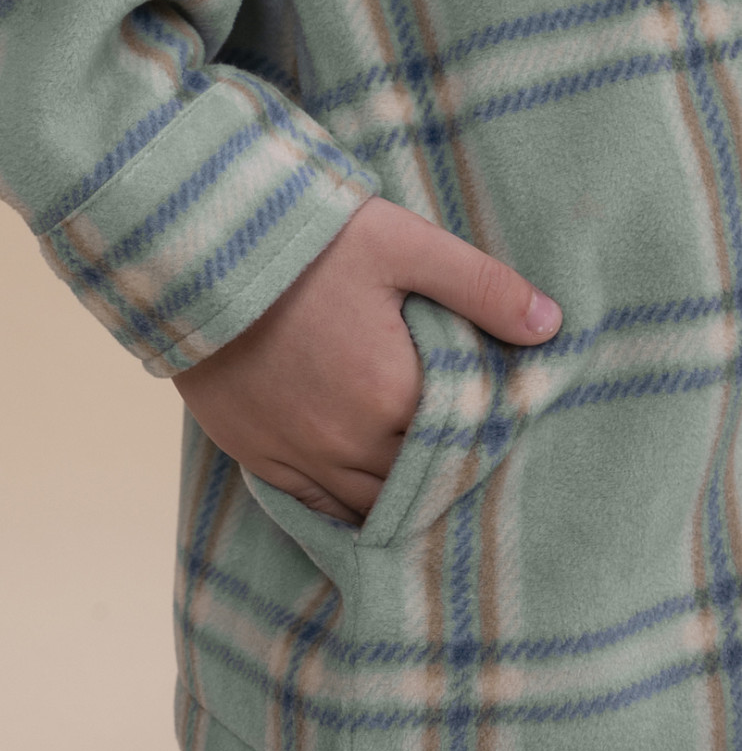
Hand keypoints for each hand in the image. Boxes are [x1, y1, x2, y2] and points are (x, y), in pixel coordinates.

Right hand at [172, 198, 561, 523]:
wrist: (200, 250)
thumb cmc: (310, 242)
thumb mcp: (405, 246)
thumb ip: (482, 287)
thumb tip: (551, 324)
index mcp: (393, 390)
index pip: (462, 440)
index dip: (485, 439)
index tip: (498, 433)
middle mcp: (348, 437)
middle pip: (419, 481)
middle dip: (446, 473)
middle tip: (467, 461)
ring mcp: (298, 452)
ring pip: (371, 504)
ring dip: (401, 498)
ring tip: (424, 487)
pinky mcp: (257, 454)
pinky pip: (314, 508)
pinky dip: (347, 509)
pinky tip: (366, 502)